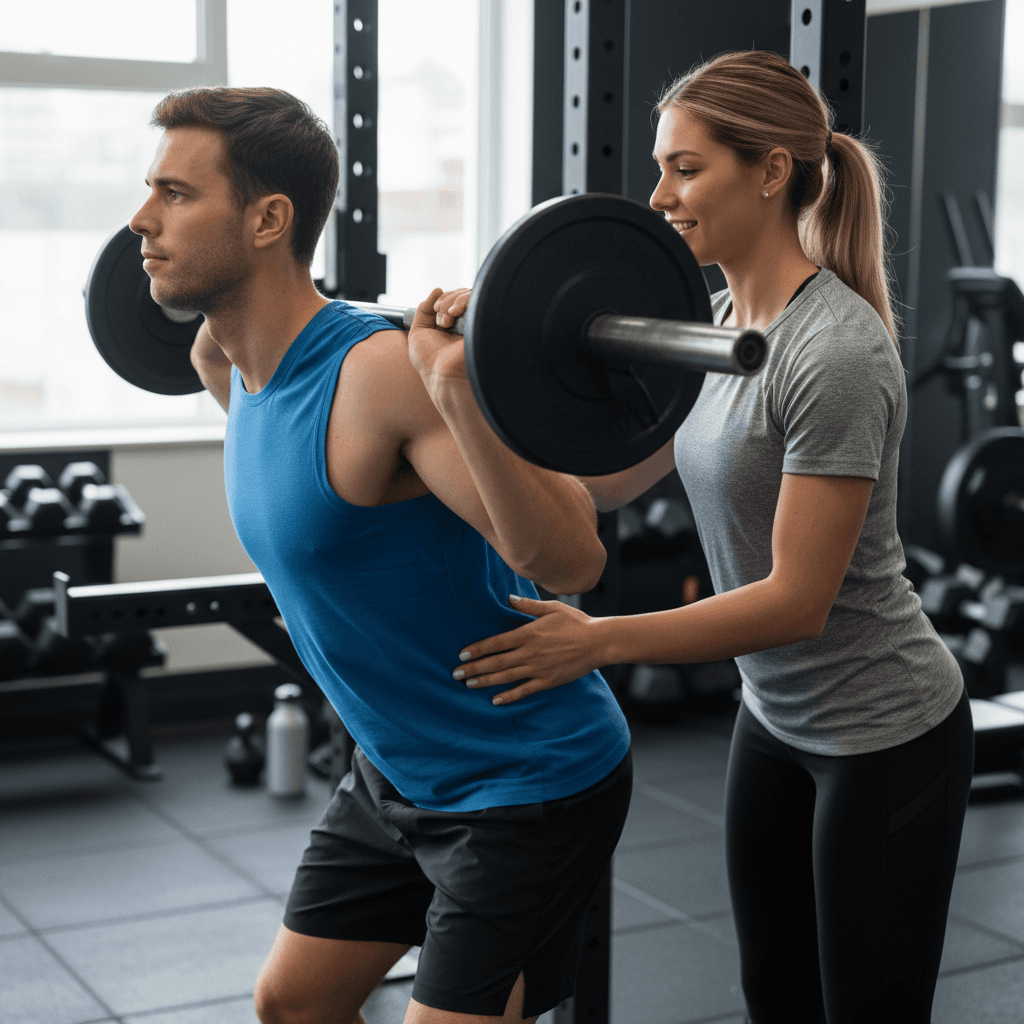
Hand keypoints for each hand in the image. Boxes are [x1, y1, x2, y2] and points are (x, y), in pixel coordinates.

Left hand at [407, 287, 471, 385]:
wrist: (441, 376)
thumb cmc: (430, 361)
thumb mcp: (418, 332)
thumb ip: (424, 309)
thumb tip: (437, 289)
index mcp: (455, 325)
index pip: (454, 298)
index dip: (443, 298)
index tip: (435, 309)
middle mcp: (468, 323)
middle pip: (462, 293)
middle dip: (447, 300)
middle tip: (440, 318)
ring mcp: (477, 323)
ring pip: (470, 295)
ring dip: (452, 302)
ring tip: (445, 321)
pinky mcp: (484, 324)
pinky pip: (478, 300)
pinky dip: (462, 301)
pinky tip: (454, 314)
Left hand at [452, 595, 604, 704]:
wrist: (598, 642)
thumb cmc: (576, 622)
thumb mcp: (552, 608)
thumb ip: (528, 605)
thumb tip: (509, 598)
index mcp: (528, 633)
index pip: (496, 643)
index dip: (478, 649)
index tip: (462, 654)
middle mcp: (530, 652)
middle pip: (496, 662)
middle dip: (474, 668)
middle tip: (456, 674)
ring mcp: (538, 668)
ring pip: (506, 677)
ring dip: (486, 681)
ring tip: (469, 685)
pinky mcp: (548, 681)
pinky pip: (524, 690)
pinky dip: (509, 696)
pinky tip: (495, 700)